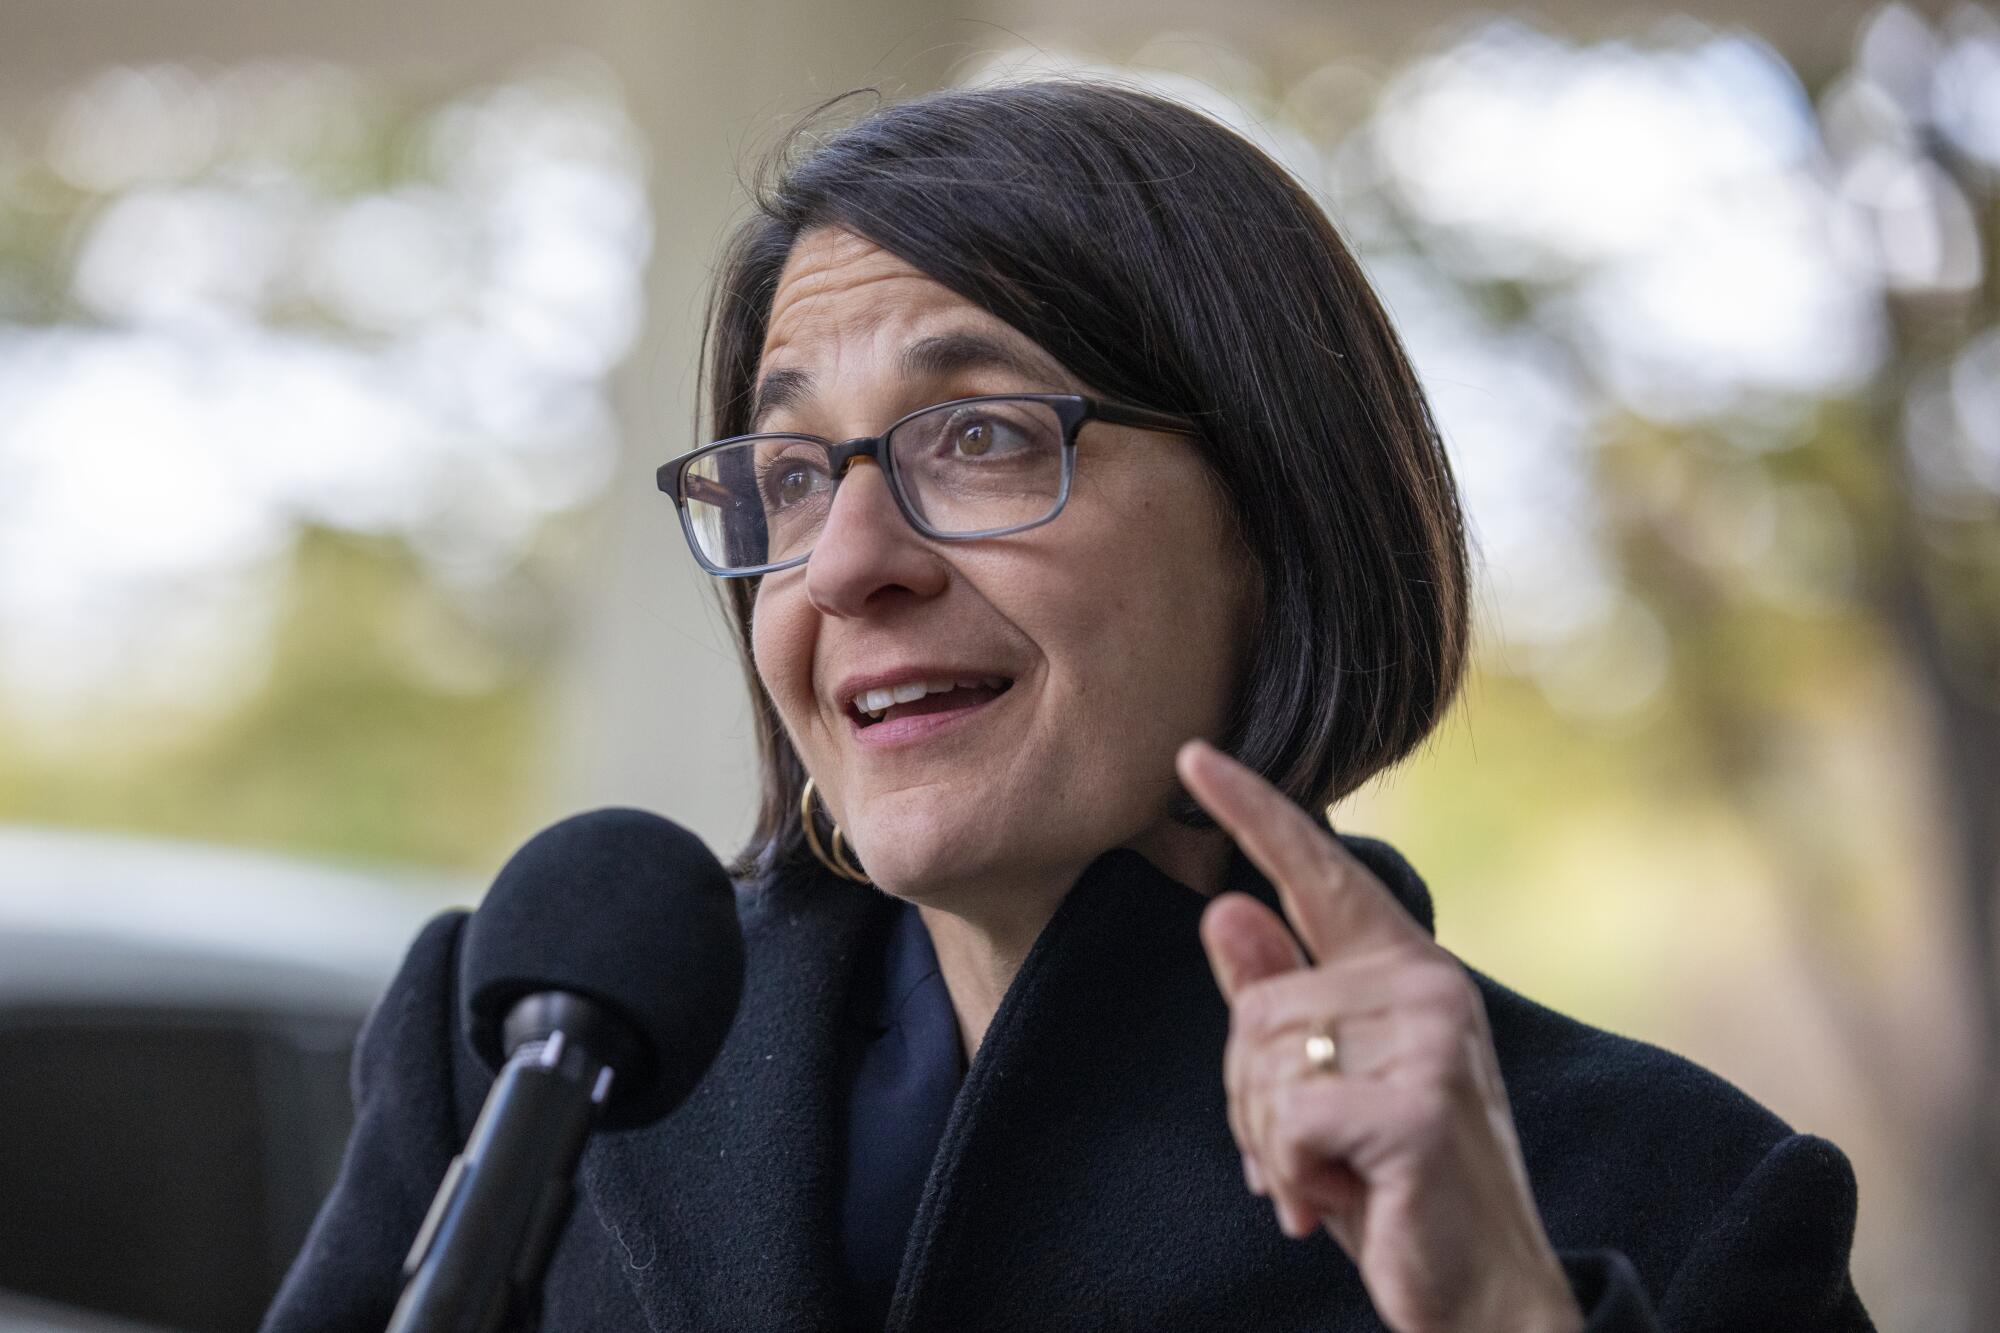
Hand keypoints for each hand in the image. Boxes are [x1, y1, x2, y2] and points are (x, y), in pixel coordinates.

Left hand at [1177, 740, 1581, 1332]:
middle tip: (1310, 1159)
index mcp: (1404, 972)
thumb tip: (1223, 907)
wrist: (1482, 1297)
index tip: (1192, 752)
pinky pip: (1290, 1120)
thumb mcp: (1322, 1087)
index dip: (1251, 813)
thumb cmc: (1396, 1188)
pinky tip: (1340, 1205)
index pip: (1315, 874)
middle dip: (1251, 1102)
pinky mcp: (1421, 1105)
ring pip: (1263, 1064)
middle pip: (1254, 1008)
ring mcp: (1431, 1041)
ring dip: (1272, 1147)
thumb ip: (1277, 999)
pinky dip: (1293, 1178)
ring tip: (1333, 1181)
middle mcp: (1425, 986)